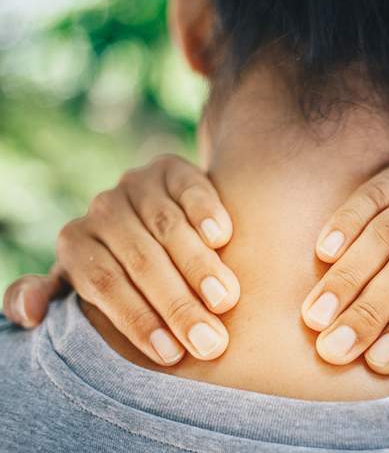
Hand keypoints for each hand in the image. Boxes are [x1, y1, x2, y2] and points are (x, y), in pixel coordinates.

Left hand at [2, 155, 237, 364]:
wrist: (155, 215)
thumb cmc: (119, 269)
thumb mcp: (80, 284)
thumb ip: (47, 297)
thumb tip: (27, 315)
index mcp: (76, 243)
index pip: (105, 283)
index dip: (138, 319)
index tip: (171, 354)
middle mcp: (103, 210)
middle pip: (140, 259)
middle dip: (177, 304)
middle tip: (210, 341)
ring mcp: (139, 185)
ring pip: (167, 228)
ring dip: (198, 266)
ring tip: (224, 301)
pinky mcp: (175, 170)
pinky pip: (190, 190)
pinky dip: (206, 211)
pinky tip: (222, 238)